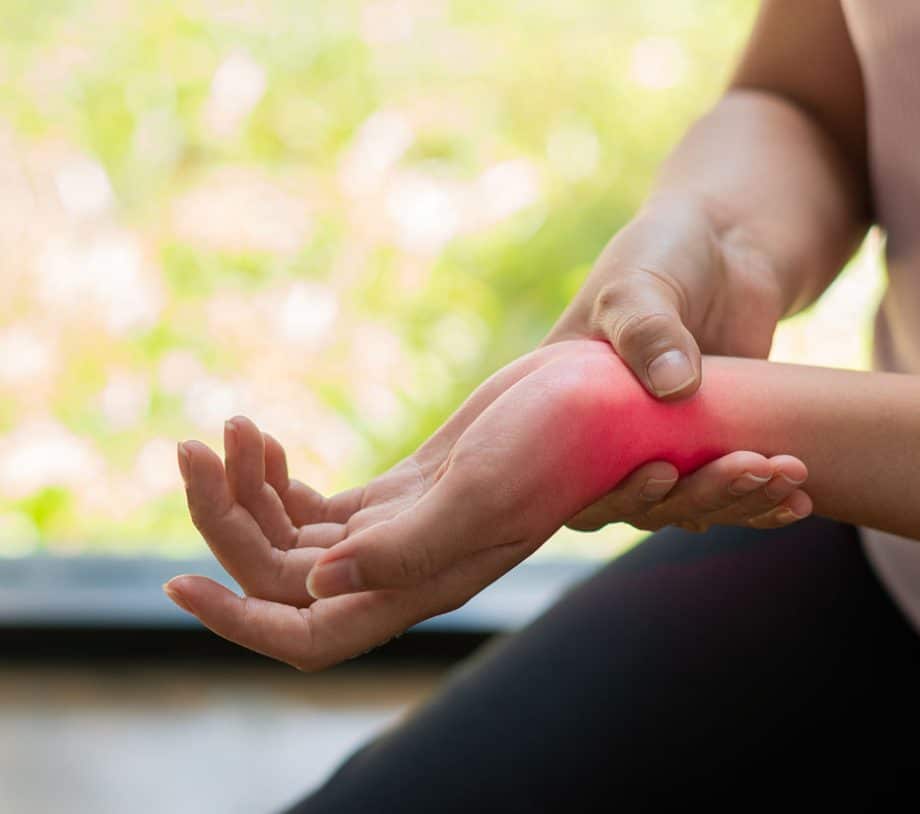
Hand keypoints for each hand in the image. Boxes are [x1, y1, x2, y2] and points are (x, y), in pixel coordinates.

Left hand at [165, 341, 614, 670]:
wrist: (590, 394)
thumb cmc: (557, 439)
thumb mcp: (485, 489)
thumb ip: (406, 548)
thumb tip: (316, 587)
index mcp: (422, 583)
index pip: (310, 634)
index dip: (241, 621)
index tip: (178, 583)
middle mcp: (403, 568)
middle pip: (282, 573)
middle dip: (227, 517)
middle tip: (194, 445)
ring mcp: (396, 532)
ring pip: (292, 536)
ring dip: (246, 489)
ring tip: (231, 427)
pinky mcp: (397, 493)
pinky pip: (314, 506)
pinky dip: (277, 476)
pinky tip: (264, 440)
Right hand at [543, 203, 809, 529]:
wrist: (727, 246)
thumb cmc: (662, 253)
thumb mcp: (640, 283)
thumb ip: (648, 330)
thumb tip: (675, 388)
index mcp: (562, 408)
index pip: (566, 480)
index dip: (610, 494)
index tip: (661, 472)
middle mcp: (603, 440)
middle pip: (635, 504)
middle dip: (695, 497)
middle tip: (749, 466)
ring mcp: (655, 450)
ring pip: (685, 508)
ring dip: (735, 502)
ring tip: (786, 475)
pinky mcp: (704, 452)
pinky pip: (724, 495)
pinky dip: (759, 503)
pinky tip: (797, 499)